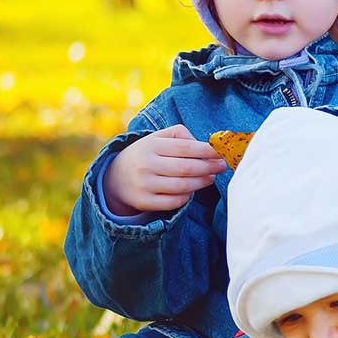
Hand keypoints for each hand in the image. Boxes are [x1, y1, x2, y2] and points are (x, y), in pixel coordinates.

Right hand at [102, 125, 228, 214]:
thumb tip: (203, 144)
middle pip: (187, 168)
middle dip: (209, 167)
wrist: (115, 177)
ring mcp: (144, 185)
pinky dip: (187, 196)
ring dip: (202, 182)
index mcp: (151, 146)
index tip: (222, 152)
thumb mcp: (157, 138)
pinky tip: (192, 190)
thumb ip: (180, 135)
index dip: (207, 151)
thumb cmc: (146, 154)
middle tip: (222, 166)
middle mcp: (146, 165)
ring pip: (182, 186)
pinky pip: (174, 202)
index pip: (186, 148)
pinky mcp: (144, 202)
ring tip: (211, 177)